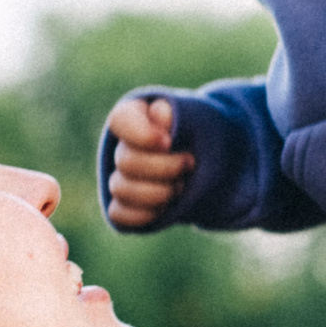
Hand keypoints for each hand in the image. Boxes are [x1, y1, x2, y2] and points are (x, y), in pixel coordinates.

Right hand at [103, 95, 193, 228]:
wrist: (207, 163)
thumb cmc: (198, 135)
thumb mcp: (195, 118)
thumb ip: (176, 115)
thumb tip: (158, 113)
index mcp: (134, 116)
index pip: (120, 120)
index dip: (142, 134)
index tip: (168, 142)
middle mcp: (122, 147)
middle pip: (125, 161)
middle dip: (164, 167)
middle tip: (190, 163)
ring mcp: (120, 177)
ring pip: (121, 189)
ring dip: (158, 192)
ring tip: (181, 186)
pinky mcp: (123, 206)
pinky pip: (118, 214)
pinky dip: (144, 214)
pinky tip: (166, 207)